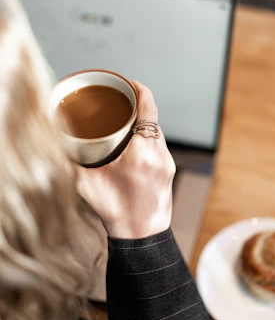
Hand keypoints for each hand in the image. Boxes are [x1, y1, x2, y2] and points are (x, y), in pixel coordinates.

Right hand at [76, 81, 175, 238]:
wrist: (141, 236)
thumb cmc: (116, 212)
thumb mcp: (86, 185)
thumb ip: (71, 163)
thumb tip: (59, 145)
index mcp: (141, 154)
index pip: (149, 111)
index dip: (142, 91)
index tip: (133, 83)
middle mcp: (159, 155)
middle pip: (153, 120)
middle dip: (140, 107)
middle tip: (123, 102)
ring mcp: (167, 163)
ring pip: (159, 133)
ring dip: (146, 124)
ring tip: (129, 123)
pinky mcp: (170, 170)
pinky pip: (161, 146)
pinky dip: (150, 139)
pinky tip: (138, 143)